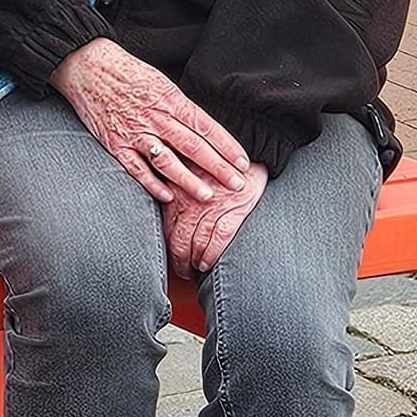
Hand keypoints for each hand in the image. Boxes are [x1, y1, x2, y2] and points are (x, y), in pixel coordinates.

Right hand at [53, 38, 256, 206]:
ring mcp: (135, 132)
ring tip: (207, 195)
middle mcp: (156, 117)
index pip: (206, 126)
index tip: (244, 163)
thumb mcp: (160, 81)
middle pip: (193, 146)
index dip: (227, 146)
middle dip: (218, 167)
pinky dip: (152, 184)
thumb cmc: (126, 72)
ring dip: (188, 180)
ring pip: (168, 161)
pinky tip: (168, 196)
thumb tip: (202, 128)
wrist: (87, 66)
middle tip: (237, 185)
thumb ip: (178, 105)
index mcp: (170, 99)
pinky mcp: (115, 143)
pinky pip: (137, 168)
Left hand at [163, 157, 271, 275]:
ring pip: (198, 243)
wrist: (250, 147)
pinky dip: (212, 254)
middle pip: (179, 240)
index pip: (167, 227)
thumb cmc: (217, 161)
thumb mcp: (191, 170)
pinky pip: (219, 239)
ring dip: (194, 261)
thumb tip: (168, 209)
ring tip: (195, 268)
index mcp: (178, 189)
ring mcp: (213, 205)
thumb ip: (178, 189)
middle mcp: (192, 199)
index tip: (170, 257)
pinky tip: (208, 262)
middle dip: (180, 260)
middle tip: (183, 270)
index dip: (167, 247)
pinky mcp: (235, 208)